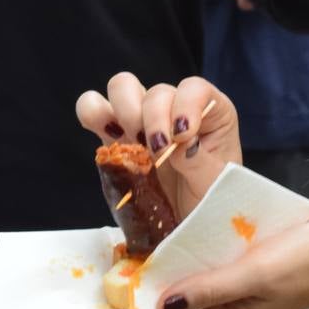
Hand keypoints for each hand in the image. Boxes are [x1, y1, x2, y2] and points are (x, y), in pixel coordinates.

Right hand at [75, 73, 242, 221]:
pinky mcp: (115, 134)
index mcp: (210, 113)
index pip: (194, 88)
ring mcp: (143, 118)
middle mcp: (175, 108)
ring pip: (123, 86)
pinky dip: (94, 114)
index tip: (182, 135)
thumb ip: (199, 163)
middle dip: (154, 117)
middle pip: (157, 90)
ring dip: (125, 111)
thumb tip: (179, 143)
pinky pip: (94, 107)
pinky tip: (110, 137)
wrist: (185, 222)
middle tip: (157, 150)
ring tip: (134, 143)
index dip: (186, 105)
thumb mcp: (214, 186)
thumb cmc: (210, 199)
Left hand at [121, 215, 308, 308]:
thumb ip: (209, 288)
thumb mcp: (253, 275)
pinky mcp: (234, 279)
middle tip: (99, 285)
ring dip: (148, 288)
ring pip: (176, 300)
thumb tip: (162, 303)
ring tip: (119, 265)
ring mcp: (227, 299)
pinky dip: (172, 271)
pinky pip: (193, 280)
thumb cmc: (303, 266)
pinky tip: (159, 250)